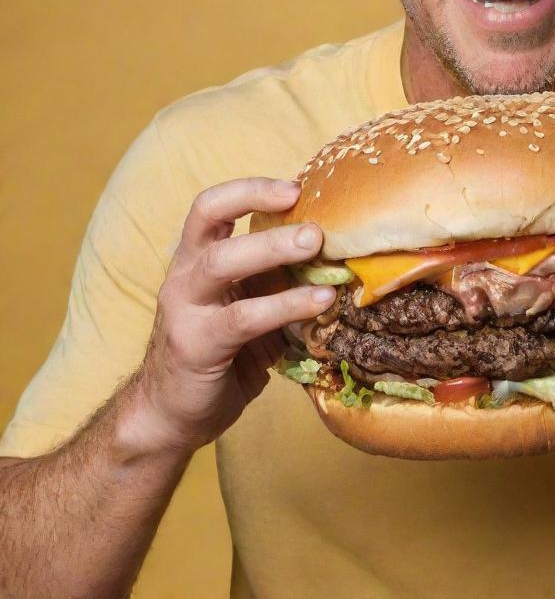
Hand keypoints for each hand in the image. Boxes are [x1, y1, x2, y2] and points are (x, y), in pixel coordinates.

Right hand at [128, 178, 335, 453]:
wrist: (172, 413)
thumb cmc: (221, 351)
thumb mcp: (247, 304)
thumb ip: (274, 278)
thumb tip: (336, 252)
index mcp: (195, 257)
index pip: (211, 206)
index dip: (250, 189)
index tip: (295, 187)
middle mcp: (184, 274)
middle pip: (211, 220)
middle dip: (263, 209)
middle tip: (313, 219)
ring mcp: (185, 308)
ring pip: (223, 262)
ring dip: (273, 249)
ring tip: (318, 247)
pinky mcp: (196, 344)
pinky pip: (245, 317)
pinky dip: (287, 304)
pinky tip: (321, 301)